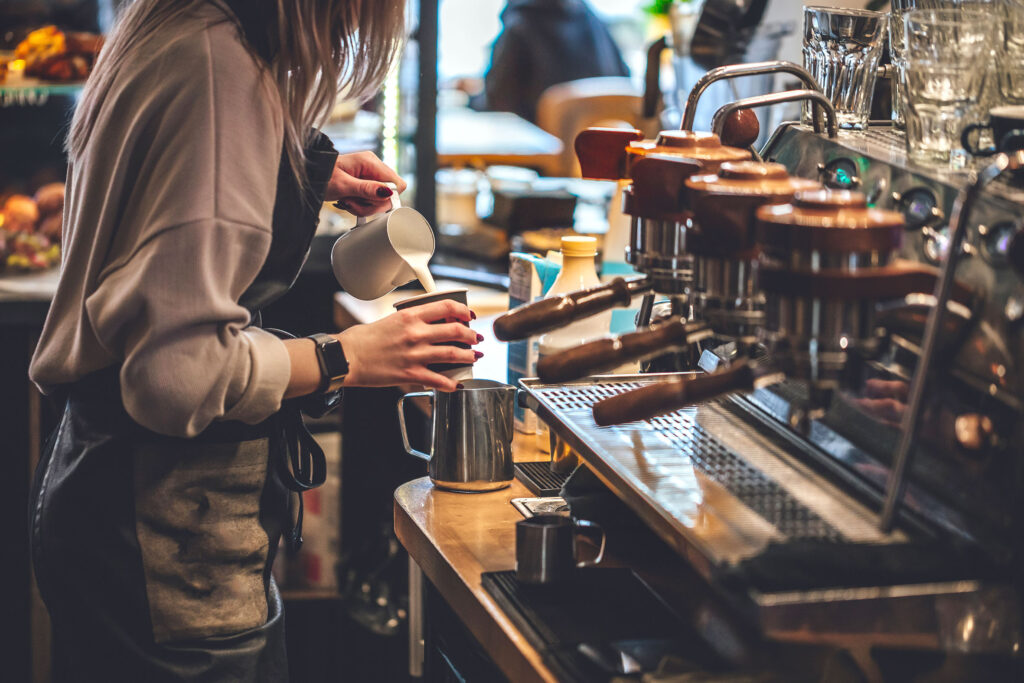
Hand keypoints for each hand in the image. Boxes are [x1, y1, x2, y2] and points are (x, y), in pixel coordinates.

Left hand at [326, 151, 407, 216]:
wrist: (309, 177)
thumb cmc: (321, 176)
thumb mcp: (343, 185)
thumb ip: (366, 189)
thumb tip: (388, 192)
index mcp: (370, 162)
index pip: (397, 183)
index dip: (387, 197)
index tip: (370, 200)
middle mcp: (372, 167)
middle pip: (390, 195)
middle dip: (371, 204)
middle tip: (352, 202)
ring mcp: (369, 176)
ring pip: (380, 201)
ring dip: (363, 207)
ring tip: (347, 201)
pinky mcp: (365, 185)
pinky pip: (371, 201)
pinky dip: (360, 206)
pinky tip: (349, 202)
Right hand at [337, 299, 481, 391]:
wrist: (346, 357)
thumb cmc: (362, 339)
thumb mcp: (389, 319)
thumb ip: (411, 320)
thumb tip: (429, 323)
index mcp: (410, 316)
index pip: (446, 306)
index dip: (464, 311)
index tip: (470, 316)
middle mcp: (416, 333)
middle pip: (456, 330)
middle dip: (471, 335)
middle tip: (476, 339)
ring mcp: (415, 354)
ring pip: (453, 354)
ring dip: (469, 356)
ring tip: (474, 357)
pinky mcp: (410, 374)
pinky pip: (439, 380)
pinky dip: (452, 383)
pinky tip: (457, 384)